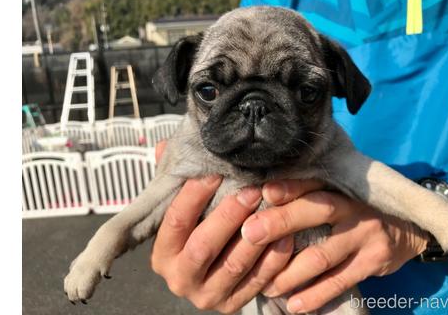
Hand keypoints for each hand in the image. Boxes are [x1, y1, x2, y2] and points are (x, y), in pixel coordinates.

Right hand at [151, 141, 293, 313]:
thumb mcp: (183, 213)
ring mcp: (207, 296)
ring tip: (272, 208)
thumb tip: (163, 148)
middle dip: (228, 216)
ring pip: (233, 265)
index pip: (175, 222)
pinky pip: (257, 282)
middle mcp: (180, 279)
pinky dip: (273, 260)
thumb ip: (176, 184)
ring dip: (254, 235)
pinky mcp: (232, 305)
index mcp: (162, 256)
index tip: (215, 172)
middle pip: (203, 246)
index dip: (194, 196)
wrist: (209, 278)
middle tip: (251, 190)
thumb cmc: (197, 234)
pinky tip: (285, 236)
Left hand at [241, 180, 429, 313]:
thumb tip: (261, 200)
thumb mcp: (338, 195)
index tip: (262, 193)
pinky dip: (315, 296)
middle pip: (316, 210)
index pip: (311, 182)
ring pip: (322, 254)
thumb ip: (306, 196)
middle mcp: (352, 207)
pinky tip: (294, 305)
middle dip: (280, 222)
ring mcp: (365, 234)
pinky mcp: (373, 261)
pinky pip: (339, 281)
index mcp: (339, 187)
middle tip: (250, 235)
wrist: (407, 228)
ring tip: (266, 286)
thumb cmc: (355, 211)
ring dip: (290, 273)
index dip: (287, 188)